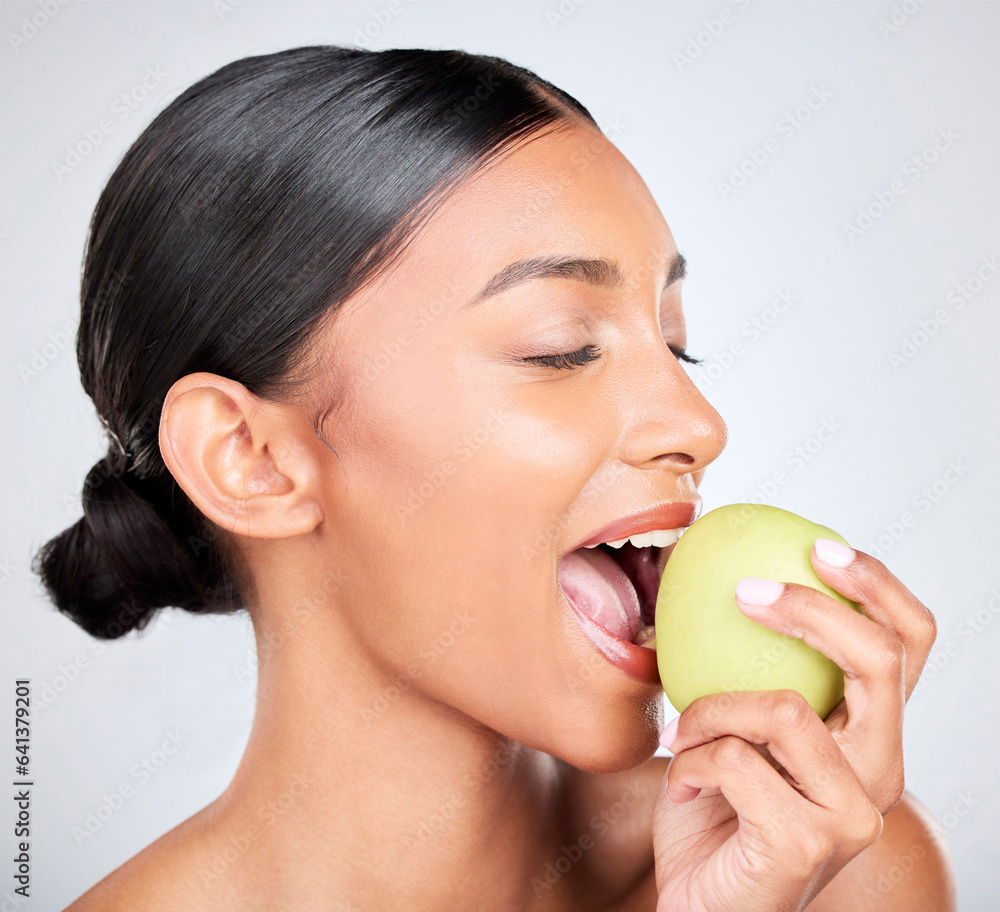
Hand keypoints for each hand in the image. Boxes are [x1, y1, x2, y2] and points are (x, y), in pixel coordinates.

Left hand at [651, 539, 936, 911]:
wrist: (700, 904)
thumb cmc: (716, 809)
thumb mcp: (736, 726)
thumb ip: (748, 671)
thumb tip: (721, 577)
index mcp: (868, 735)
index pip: (910, 646)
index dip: (878, 587)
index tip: (819, 546)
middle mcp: (878, 772)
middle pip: (877, 661)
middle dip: (809, 611)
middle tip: (745, 591)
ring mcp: (849, 814)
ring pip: (785, 709)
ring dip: (711, 710)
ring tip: (684, 736)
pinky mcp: (806, 844)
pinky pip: (737, 761)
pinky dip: (693, 761)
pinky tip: (683, 786)